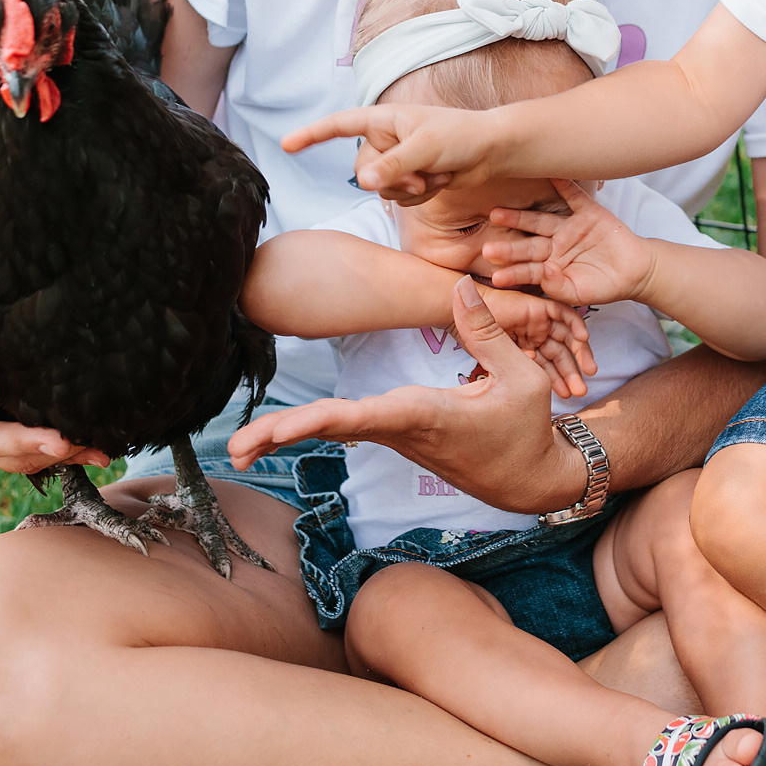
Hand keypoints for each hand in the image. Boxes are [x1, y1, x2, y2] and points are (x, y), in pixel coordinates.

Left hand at [228, 278, 586, 515]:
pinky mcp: (396, 434)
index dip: (318, 420)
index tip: (280, 429)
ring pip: (333, 431)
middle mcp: (401, 429)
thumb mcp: (522, 378)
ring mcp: (395, 436)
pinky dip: (310, 428)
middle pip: (333, 429)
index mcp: (426, 416)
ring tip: (238, 446)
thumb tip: (457, 285)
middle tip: (236, 447)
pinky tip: (273, 434)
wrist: (529, 480)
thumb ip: (487, 332)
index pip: (363, 417)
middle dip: (283, 435)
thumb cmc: (527, 429)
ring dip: (285, 435)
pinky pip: (345, 429)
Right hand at [282, 104, 508, 204]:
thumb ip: (392, 165)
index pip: (339, 125)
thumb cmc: (461, 136)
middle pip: (363, 171)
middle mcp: (385, 139)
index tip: (285, 145)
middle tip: (423, 175)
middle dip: (392, 180)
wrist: (491, 150)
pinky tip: (441, 180)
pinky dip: (421, 196)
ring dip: (411, 189)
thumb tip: (363, 182)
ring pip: (382, 190)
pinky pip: (400, 200)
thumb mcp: (425, 148)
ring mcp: (397, 161)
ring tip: (438, 173)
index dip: (311, 135)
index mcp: (383, 119)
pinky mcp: (410, 179)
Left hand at [483, 179, 657, 308]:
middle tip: (486, 247)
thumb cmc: (604, 286)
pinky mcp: (588, 212)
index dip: (513, 272)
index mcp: (550, 265)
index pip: (527, 269)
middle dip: (508, 246)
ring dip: (520, 216)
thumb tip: (545, 274)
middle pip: (528, 243)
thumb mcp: (580, 293)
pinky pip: (573, 196)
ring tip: (496, 213)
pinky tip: (549, 175)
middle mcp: (554, 244)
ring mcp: (569, 227)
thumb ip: (560, 287)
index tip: (495, 277)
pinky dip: (563, 185)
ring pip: (540, 221)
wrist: (635, 272)